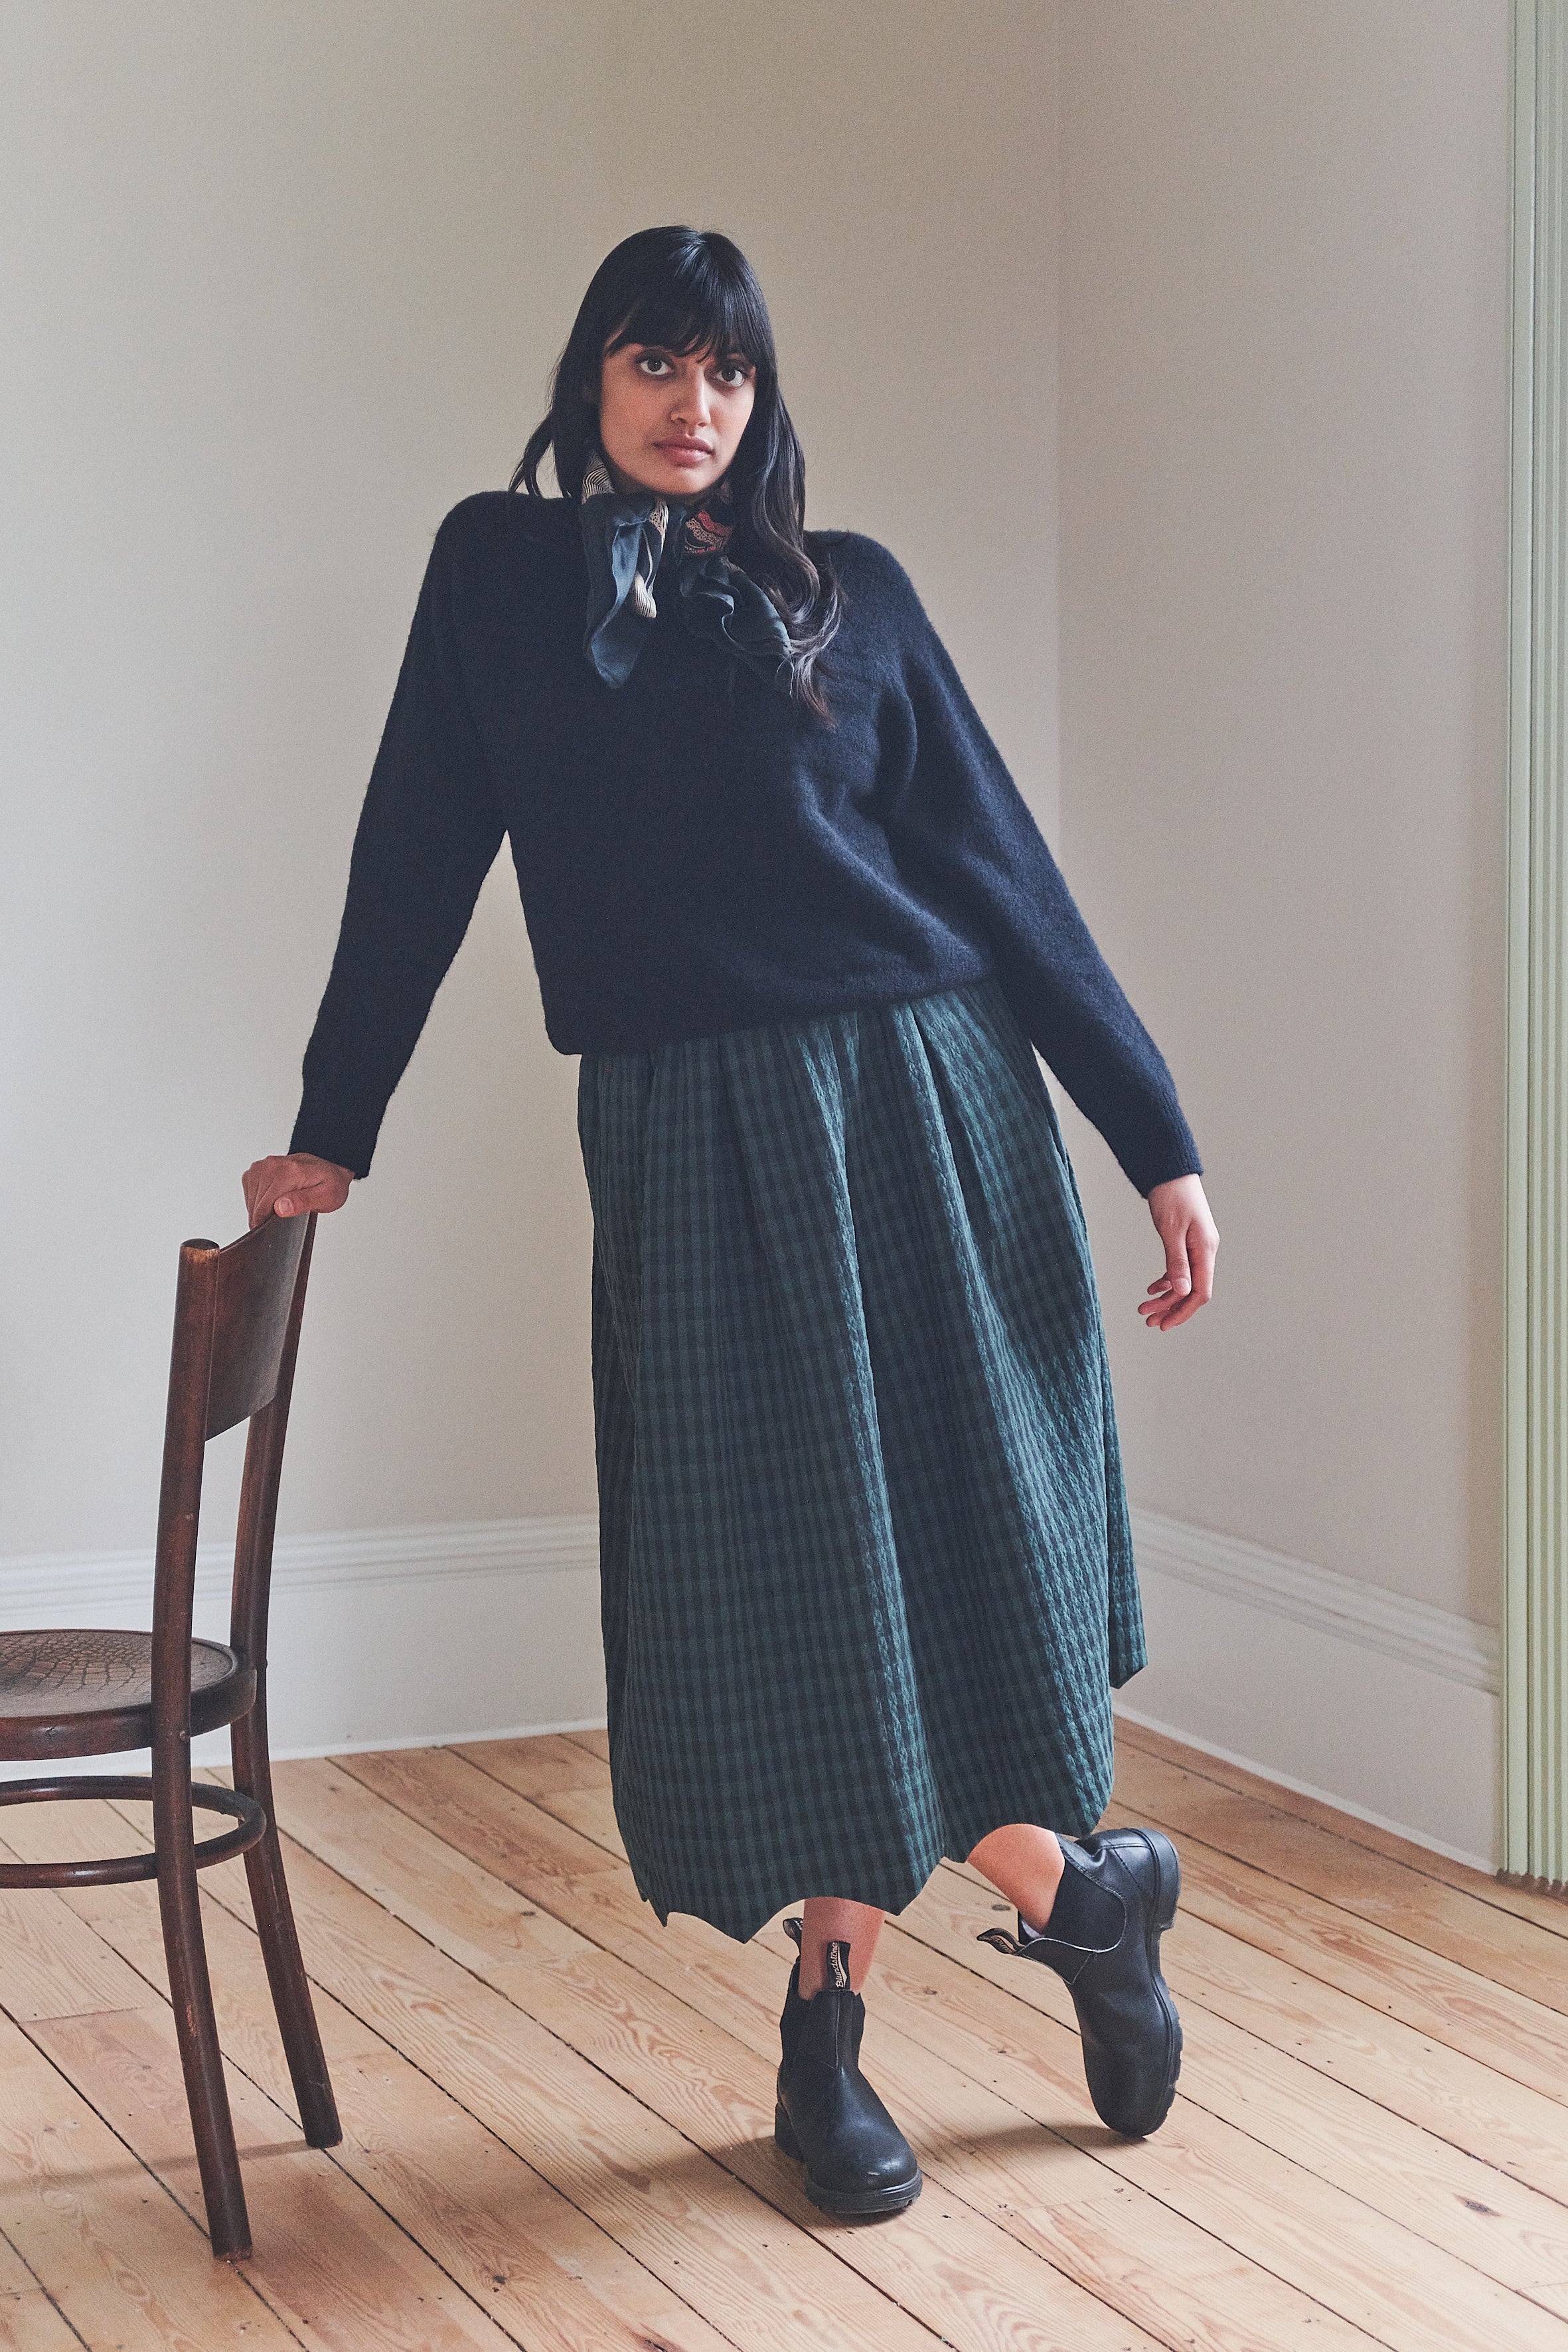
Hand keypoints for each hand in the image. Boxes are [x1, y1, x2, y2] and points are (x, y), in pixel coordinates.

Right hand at [242, 1151, 353, 1229]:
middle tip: (288, 1214)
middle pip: (255, 1206)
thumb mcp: (327, 1197)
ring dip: (262, 1209)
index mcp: (288, 1172)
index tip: (278, 1228)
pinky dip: (258, 1201)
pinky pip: (249, 1193)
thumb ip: (304, 1202)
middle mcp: (272, 1165)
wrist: (329, 1168)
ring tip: (284, 1204)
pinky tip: (275, 1199)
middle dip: (267, 1217)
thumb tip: (280, 1207)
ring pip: (251, 1201)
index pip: (263, 1207)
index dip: (267, 1224)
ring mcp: (262, 1166)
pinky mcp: (256, 1169)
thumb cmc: (330, 1183)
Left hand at [1140, 1174, 1216, 1331]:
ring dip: (1166, 1297)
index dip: (1183, 1311)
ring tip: (1144, 1309)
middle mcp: (1205, 1251)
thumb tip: (1184, 1292)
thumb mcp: (1171, 1231)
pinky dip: (1167, 1280)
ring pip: (1184, 1282)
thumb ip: (1178, 1263)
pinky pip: (1180, 1269)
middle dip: (1171, 1308)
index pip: (1200, 1292)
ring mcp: (1197, 1248)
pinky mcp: (1187, 1242)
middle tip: (1148, 1321)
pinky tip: (1152, 1288)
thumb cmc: (1171, 1196)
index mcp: (1205, 1250)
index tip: (1165, 1325)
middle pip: (1192, 1291)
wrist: (1170, 1171)